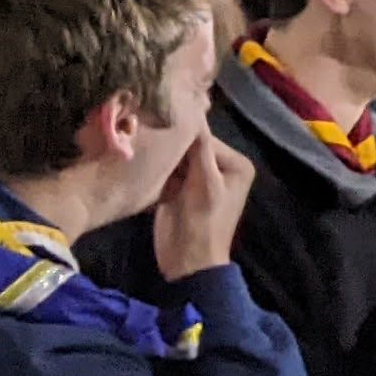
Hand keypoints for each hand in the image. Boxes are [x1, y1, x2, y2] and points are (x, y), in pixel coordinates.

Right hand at [153, 136, 256, 281]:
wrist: (187, 263)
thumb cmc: (202, 224)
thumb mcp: (204, 184)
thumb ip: (199, 149)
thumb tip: (194, 112)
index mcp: (236, 164)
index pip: (204, 138)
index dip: (182, 136)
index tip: (156, 129)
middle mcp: (221, 167)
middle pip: (189, 146)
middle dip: (170, 148)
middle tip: (143, 141)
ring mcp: (199, 178)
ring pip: (175, 158)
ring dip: (159, 159)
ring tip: (140, 154)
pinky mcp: (179, 189)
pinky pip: (166, 171)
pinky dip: (155, 172)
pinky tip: (140, 169)